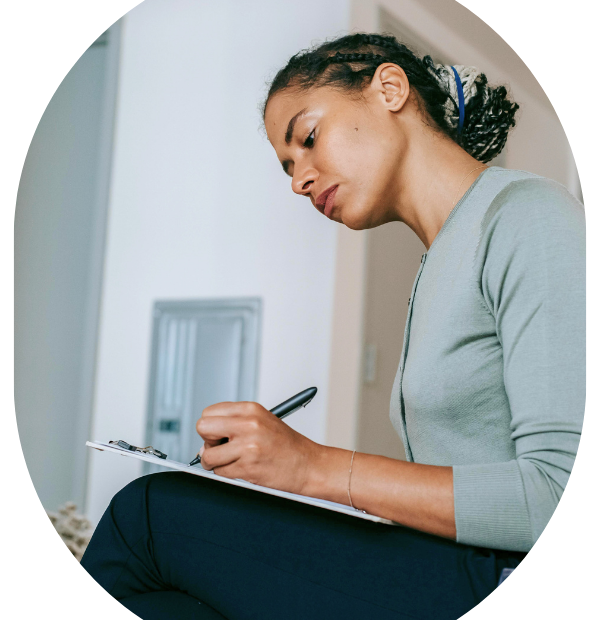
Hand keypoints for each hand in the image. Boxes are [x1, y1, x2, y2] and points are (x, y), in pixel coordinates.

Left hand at [195, 401, 321, 495]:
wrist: (308, 465)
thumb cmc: (286, 445)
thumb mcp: (262, 420)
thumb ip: (234, 423)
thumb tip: (205, 440)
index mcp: (250, 409)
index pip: (209, 412)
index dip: (211, 426)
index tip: (219, 434)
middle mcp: (248, 424)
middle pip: (203, 428)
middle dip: (208, 441)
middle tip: (221, 448)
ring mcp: (247, 446)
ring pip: (208, 455)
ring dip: (215, 462)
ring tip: (232, 461)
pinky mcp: (248, 466)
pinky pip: (220, 472)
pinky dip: (227, 474)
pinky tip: (243, 469)